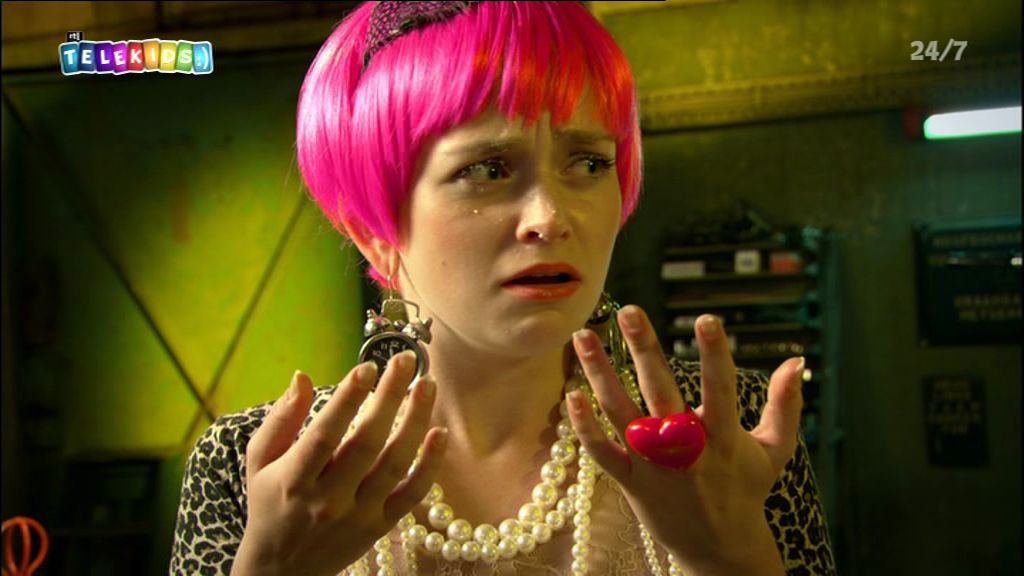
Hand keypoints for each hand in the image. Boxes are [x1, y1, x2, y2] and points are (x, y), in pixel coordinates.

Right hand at [231, 351, 447, 575]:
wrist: (282, 571)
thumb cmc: (270, 504)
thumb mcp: (259, 462)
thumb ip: (281, 419)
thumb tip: (302, 375)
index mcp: (294, 480)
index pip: (324, 434)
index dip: (347, 398)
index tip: (368, 366)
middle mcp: (328, 500)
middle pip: (367, 442)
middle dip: (389, 397)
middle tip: (404, 361)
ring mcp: (359, 515)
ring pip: (395, 463)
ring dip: (416, 421)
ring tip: (427, 384)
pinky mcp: (381, 527)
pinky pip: (413, 493)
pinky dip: (431, 464)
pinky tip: (440, 432)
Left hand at [569, 306, 802, 575]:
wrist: (719, 549)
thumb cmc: (746, 489)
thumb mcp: (774, 450)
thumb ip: (785, 405)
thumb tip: (797, 360)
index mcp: (723, 436)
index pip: (720, 388)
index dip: (715, 354)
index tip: (706, 318)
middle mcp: (685, 448)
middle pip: (661, 391)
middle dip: (644, 349)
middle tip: (629, 311)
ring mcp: (653, 464)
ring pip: (621, 412)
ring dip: (600, 373)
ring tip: (583, 335)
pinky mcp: (630, 481)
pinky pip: (602, 453)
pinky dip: (585, 427)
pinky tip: (571, 394)